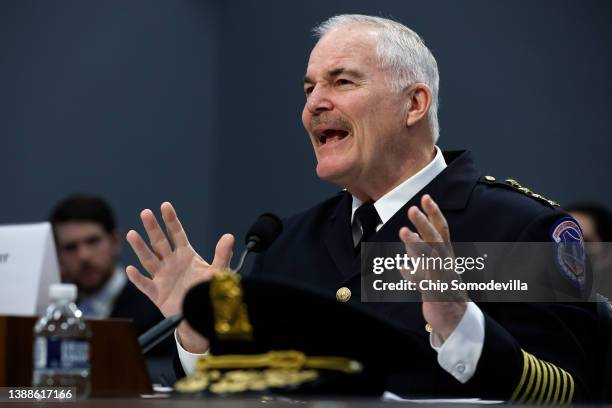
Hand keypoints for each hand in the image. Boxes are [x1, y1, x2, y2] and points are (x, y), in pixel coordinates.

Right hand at [126, 201, 234, 352]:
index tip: (165, 206)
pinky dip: (137, 278)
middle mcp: (171, 263)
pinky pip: (145, 285)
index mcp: (185, 255)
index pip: (176, 234)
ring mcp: (162, 277)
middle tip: (146, 213)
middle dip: (153, 228)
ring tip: (132, 234)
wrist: (200, 313)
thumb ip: (222, 255)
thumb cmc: (207, 291)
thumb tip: (229, 236)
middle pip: (159, 242)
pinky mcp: (157, 293)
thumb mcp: (218, 272)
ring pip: (149, 260)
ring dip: (140, 248)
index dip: (171, 220)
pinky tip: (130, 269)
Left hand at [399, 194, 467, 340]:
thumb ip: (419, 252)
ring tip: (404, 232)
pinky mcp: (435, 292)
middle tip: (412, 209)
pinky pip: (423, 282)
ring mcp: (441, 276)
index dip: (434, 212)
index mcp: (445, 253)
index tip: (426, 197)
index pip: (442, 229)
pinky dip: (412, 274)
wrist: (455, 317)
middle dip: (424, 224)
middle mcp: (445, 262)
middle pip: (436, 239)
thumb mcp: (431, 265)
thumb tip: (408, 237)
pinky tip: (402, 266)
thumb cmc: (442, 288)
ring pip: (429, 258)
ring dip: (416, 245)